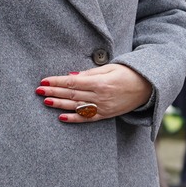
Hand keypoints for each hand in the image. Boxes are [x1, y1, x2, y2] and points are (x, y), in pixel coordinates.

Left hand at [38, 64, 152, 122]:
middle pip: (72, 94)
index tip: (44, 80)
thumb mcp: (109, 68)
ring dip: (59, 104)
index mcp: (100, 82)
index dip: (57, 81)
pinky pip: (87, 118)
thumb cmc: (127, 73)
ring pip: (76, 106)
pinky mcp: (106, 115)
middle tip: (38, 90)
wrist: (147, 87)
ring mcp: (103, 107)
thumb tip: (71, 75)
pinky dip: (74, 118)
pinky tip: (61, 117)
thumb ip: (90, 73)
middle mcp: (100, 96)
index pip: (73, 82)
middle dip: (54, 91)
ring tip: (45, 101)